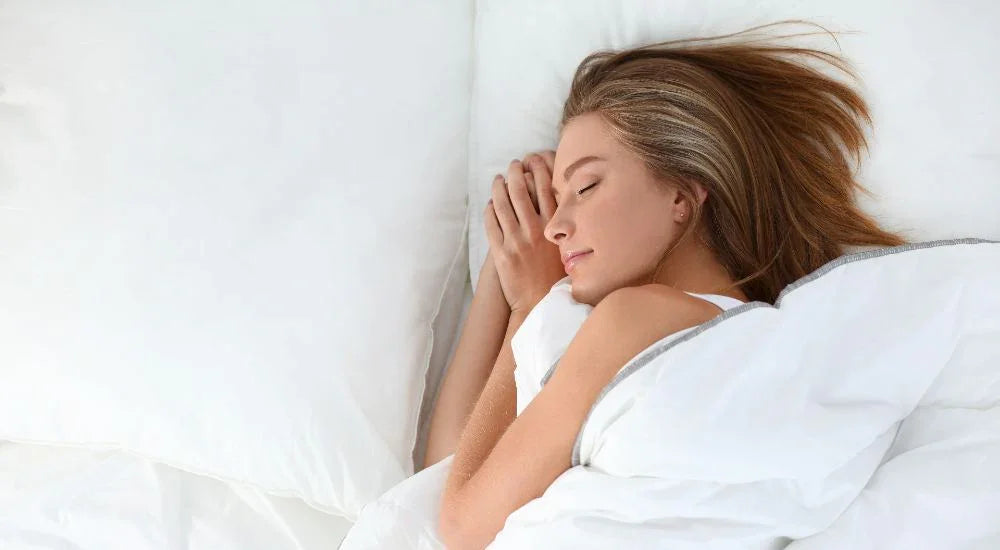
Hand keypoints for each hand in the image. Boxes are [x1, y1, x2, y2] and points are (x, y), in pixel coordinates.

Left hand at [483, 151, 564, 313]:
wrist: (540, 304)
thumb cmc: (557, 277)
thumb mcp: (568, 248)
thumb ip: (562, 227)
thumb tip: (558, 205)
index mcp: (554, 229)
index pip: (545, 189)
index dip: (538, 170)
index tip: (534, 160)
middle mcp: (535, 232)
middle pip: (521, 192)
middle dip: (515, 173)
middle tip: (513, 165)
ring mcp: (516, 242)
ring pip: (502, 205)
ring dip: (499, 188)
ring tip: (498, 179)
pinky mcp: (501, 254)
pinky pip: (491, 225)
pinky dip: (489, 211)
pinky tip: (490, 204)